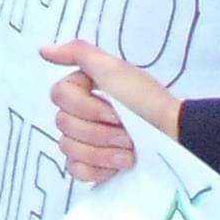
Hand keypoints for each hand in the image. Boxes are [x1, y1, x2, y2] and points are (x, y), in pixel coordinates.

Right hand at [40, 42, 179, 185]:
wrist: (176, 138)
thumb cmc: (147, 101)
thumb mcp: (115, 70)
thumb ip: (78, 53)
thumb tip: (43, 50)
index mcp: (83, 90)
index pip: (59, 97)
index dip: (86, 107)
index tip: (115, 110)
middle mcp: (80, 114)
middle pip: (63, 124)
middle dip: (99, 131)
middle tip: (126, 132)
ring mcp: (85, 142)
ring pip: (68, 148)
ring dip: (103, 151)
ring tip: (129, 151)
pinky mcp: (92, 167)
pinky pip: (75, 169)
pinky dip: (97, 168)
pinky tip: (117, 167)